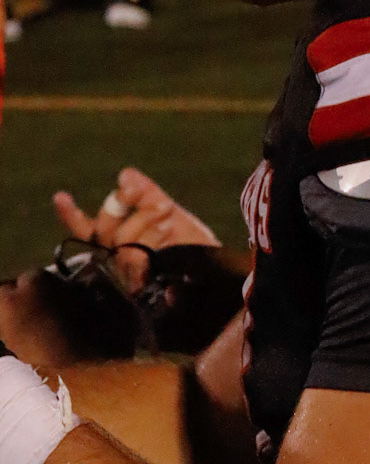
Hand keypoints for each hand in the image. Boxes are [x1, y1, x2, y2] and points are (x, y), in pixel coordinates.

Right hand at [52, 168, 220, 292]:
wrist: (215, 266)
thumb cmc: (188, 242)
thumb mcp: (167, 211)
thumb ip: (146, 194)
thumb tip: (125, 174)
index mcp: (120, 241)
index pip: (89, 230)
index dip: (71, 216)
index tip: (61, 196)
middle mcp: (120, 259)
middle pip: (106, 232)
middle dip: (127, 207)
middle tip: (155, 198)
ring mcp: (131, 276)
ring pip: (124, 244)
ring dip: (146, 222)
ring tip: (168, 213)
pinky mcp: (146, 289)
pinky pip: (140, 260)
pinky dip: (153, 239)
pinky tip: (166, 227)